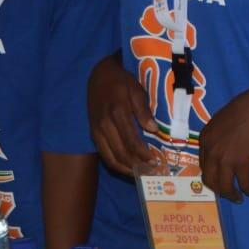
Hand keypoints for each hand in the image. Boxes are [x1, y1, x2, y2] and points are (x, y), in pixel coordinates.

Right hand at [87, 55, 156, 174]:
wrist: (98, 75)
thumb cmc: (121, 81)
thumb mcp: (136, 90)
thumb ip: (143, 111)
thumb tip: (153, 129)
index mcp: (118, 113)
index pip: (131, 141)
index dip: (143, 154)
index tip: (155, 161)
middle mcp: (104, 125)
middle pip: (120, 153)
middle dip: (136, 165)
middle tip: (150, 171)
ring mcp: (97, 130)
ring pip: (110, 157)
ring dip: (125, 169)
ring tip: (140, 173)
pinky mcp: (93, 133)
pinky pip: (103, 153)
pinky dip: (115, 163)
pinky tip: (127, 167)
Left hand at [197, 86, 248, 202]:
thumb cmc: (245, 109)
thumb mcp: (222, 120)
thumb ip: (218, 136)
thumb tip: (222, 148)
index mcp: (205, 139)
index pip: (203, 164)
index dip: (212, 174)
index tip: (219, 178)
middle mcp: (211, 152)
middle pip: (210, 179)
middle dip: (218, 189)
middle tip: (227, 193)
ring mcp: (226, 159)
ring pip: (224, 186)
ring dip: (231, 195)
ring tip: (238, 198)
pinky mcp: (243, 163)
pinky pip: (244, 182)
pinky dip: (248, 189)